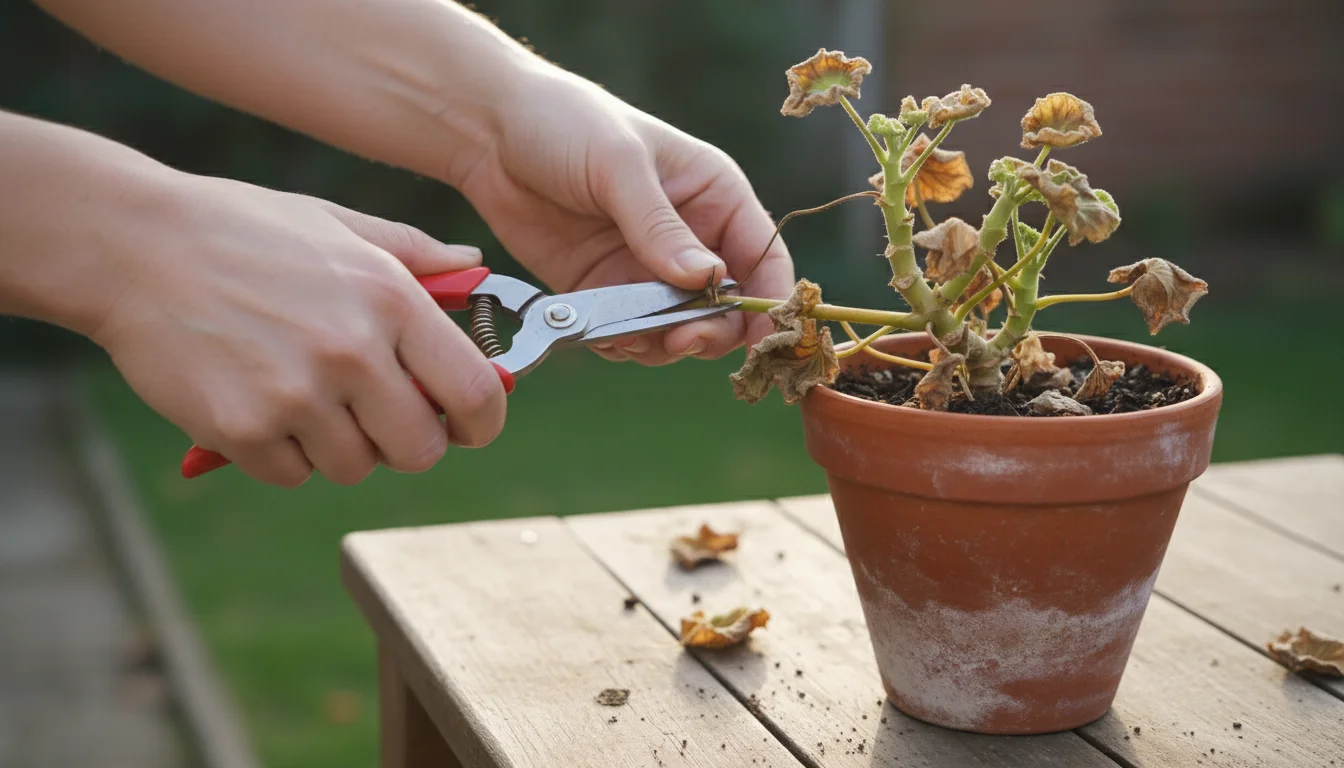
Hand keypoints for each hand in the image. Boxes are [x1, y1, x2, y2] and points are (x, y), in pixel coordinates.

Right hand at [91, 174, 507, 486]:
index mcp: (391, 299)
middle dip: (407, 441)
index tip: (468, 426)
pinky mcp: (242, 430)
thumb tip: (475, 266)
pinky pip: (293, 475)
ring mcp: (296, 396)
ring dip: (339, 445)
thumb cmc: (244, 232)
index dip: (482, 422)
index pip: (475, 393)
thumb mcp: (339, 226)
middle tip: (377, 415)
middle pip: (421, 449)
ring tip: (304, 394)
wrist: (132, 246)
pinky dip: (283, 453)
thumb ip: (415, 254)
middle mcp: (353, 352)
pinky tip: (259, 403)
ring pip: (356, 467)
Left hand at [454, 67, 794, 364]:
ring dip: (664, 346)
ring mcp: (647, 270)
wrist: (489, 133)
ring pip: (681, 331)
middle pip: (728, 308)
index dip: (771, 301)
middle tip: (679, 339)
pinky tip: (605, 337)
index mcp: (714, 195)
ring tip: (631, 338)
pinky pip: (632, 336)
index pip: (765, 257)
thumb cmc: (565, 123)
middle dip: (711, 332)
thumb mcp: (618, 164)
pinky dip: (626, 347)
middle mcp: (691, 238)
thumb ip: (659, 225)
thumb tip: (706, 280)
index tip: (764, 337)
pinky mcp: (606, 293)